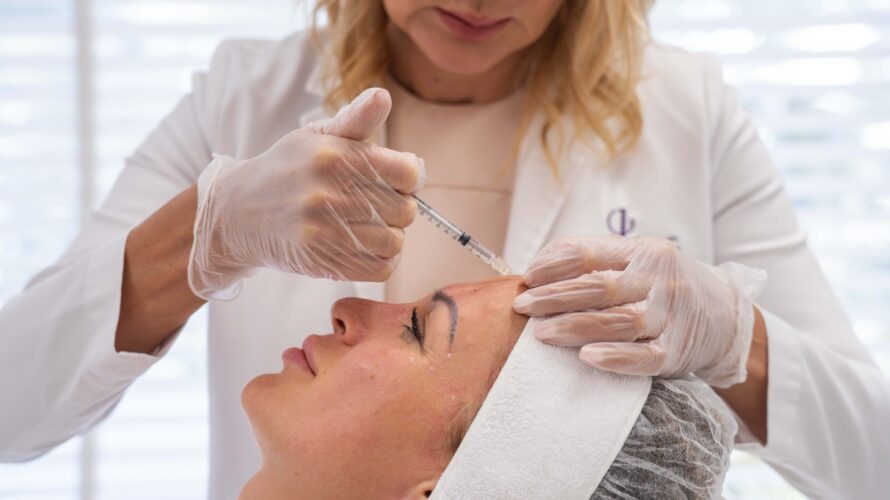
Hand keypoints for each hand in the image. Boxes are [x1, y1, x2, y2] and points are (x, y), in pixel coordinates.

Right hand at [188, 88, 424, 299]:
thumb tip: (382, 96)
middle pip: (405, 209)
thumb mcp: (316, 136)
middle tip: (375, 202)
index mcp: (334, 155)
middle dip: (398, 206)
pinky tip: (365, 244)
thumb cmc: (287, 170)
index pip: (408, 173)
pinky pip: (381, 267)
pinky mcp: (322, 261)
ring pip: (395, 240)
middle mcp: (329, 193)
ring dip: (389, 234)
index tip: (396, 178)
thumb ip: (356, 119)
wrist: (239, 213)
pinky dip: (381, 258)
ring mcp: (325, 231)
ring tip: (367, 223)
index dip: (409, 177)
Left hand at [513, 235, 765, 386]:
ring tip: (542, 334)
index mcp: (642, 251)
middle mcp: (659, 279)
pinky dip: (616, 357)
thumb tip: (538, 265)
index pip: (590, 253)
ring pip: (620, 320)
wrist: (725, 316)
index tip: (527, 278)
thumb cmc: (664, 286)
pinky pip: (645, 356)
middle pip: (600, 287)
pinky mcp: (677, 351)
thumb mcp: (637, 259)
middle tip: (522, 307)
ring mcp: (670, 315)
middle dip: (555, 297)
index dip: (554, 266)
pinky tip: (588, 357)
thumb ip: (594, 257)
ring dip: (576, 327)